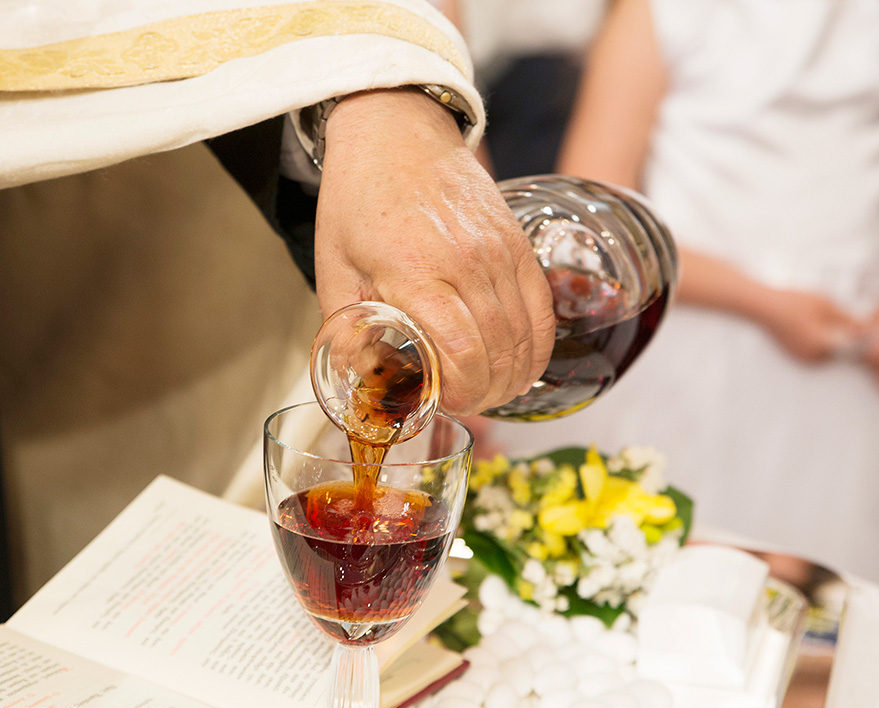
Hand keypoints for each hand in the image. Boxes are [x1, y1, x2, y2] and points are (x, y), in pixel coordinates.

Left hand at [313, 88, 554, 414]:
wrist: (397, 133)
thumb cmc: (359, 199)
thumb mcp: (333, 266)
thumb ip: (346, 330)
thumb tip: (363, 382)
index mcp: (415, 272)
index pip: (459, 352)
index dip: (460, 392)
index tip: (445, 402)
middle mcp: (467, 263)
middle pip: (498, 353)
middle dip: (485, 395)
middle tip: (464, 403)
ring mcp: (500, 253)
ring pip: (526, 337)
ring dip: (512, 377)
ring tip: (490, 390)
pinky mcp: (519, 245)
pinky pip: (543, 310)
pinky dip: (537, 347)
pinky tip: (520, 366)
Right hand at [755, 287, 863, 362]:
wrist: (764, 308)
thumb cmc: (793, 303)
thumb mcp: (826, 305)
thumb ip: (847, 319)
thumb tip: (863, 330)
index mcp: (822, 345)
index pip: (850, 347)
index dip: (856, 335)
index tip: (853, 324)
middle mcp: (812, 356)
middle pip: (838, 351)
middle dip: (841, 337)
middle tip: (831, 317)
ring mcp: (802, 357)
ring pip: (826, 352)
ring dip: (828, 339)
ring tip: (815, 319)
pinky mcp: (795, 354)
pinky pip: (813, 351)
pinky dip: (816, 341)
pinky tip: (807, 324)